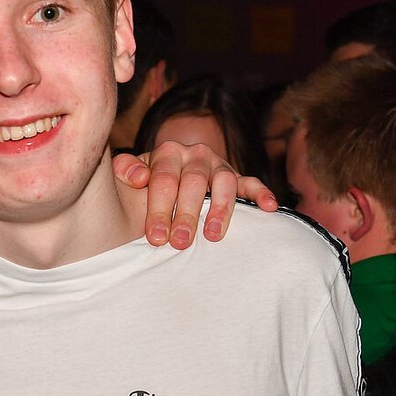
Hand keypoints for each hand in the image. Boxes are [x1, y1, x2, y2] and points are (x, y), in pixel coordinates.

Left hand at [114, 140, 277, 248]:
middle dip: (186, 215)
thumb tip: (138, 177)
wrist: (162, 179)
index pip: (164, 181)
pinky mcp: (236, 177)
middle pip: (193, 184)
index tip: (156, 237)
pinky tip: (270, 207)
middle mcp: (195, 154)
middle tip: (180, 243)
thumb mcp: (128, 178)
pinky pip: (251, 183)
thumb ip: (125, 171)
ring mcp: (218, 165)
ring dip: (220, 209)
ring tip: (213, 236)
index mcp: (167, 153)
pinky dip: (261, 194)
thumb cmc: (144, 186)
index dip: (159, 210)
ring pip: (224, 183)